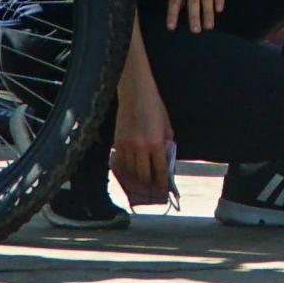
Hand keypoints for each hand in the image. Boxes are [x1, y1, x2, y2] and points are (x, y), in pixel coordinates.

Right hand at [111, 78, 175, 205]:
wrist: (135, 93)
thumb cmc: (154, 107)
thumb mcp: (166, 125)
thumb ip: (166, 144)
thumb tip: (165, 160)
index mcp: (156, 143)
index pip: (159, 169)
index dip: (161, 182)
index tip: (162, 189)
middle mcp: (140, 147)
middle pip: (143, 174)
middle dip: (148, 182)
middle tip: (151, 187)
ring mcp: (127, 145)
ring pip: (130, 170)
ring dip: (136, 177)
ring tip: (140, 180)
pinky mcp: (117, 142)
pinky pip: (120, 162)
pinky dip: (125, 168)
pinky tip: (129, 169)